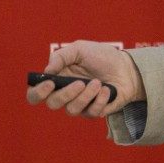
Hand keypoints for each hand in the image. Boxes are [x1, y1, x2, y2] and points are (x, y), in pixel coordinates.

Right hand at [25, 40, 144, 117]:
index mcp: (57, 79)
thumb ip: (61, 57)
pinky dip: (100, 100)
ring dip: (86, 96)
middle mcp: (65, 94)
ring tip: (98, 82)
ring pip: (72, 110)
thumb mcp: (80, 49)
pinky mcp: (94, 111)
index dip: (37, 92)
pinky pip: (91, 113)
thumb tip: (46, 71)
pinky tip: (107, 89)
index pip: (36, 94)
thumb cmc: (101, 56)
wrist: (126, 67)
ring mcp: (79, 104)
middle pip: (52, 104)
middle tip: (80, 83)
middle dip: (66, 94)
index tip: (50, 84)